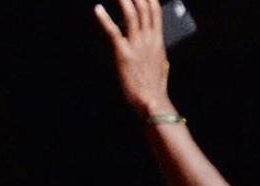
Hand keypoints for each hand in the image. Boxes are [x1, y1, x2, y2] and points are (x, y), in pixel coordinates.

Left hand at [94, 0, 173, 116]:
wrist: (152, 102)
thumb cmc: (155, 87)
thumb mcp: (162, 65)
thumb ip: (158, 53)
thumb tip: (159, 49)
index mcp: (158, 41)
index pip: (155, 11)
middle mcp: (148, 39)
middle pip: (143, 8)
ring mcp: (136, 45)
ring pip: (130, 14)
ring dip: (123, 0)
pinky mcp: (123, 54)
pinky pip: (113, 31)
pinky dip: (104, 19)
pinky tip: (97, 9)